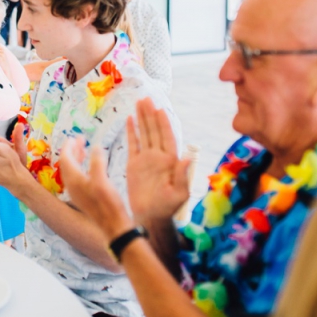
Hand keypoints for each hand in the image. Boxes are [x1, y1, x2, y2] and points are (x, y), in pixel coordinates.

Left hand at [58, 138, 133, 240]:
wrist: (113, 227)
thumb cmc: (109, 204)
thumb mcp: (103, 180)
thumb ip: (97, 162)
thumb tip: (95, 146)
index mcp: (74, 180)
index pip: (65, 158)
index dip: (69, 146)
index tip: (74, 136)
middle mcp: (72, 186)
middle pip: (67, 163)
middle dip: (72, 150)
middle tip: (80, 139)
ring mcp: (77, 193)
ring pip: (72, 171)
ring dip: (76, 158)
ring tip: (84, 149)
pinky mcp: (83, 198)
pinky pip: (77, 178)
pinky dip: (81, 168)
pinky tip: (90, 167)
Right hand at [126, 99, 190, 222]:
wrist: (150, 217)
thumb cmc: (167, 208)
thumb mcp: (179, 194)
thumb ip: (182, 176)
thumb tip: (187, 157)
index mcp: (170, 161)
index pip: (167, 136)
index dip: (163, 122)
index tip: (159, 108)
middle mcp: (159, 156)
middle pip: (155, 130)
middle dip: (151, 114)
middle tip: (145, 98)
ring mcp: (146, 159)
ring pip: (144, 134)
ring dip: (142, 118)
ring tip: (139, 102)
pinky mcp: (134, 165)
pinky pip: (133, 144)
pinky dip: (132, 132)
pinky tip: (130, 120)